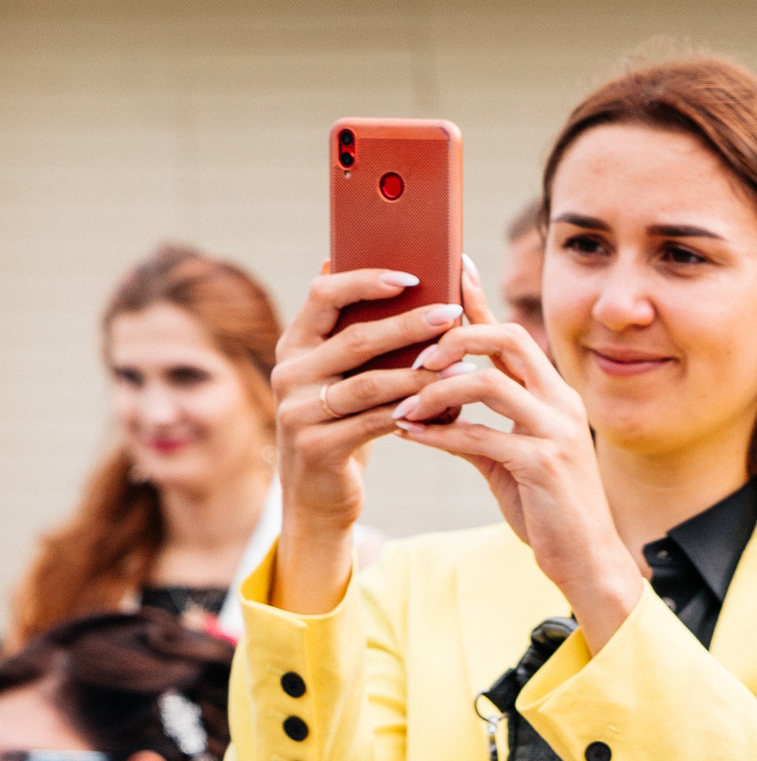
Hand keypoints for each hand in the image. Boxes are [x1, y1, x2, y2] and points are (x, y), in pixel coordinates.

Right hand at [269, 267, 457, 610]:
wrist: (317, 496)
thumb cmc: (340, 424)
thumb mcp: (339, 377)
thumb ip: (349, 332)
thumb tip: (353, 264)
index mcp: (295, 345)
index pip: (323, 296)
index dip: (365, 280)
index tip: (413, 276)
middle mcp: (288, 372)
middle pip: (356, 338)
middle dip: (410, 325)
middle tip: (454, 315)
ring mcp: (297, 411)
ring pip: (373, 384)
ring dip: (423, 375)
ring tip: (465, 369)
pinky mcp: (317, 447)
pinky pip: (377, 424)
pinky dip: (416, 415)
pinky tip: (450, 410)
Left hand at [389, 257, 645, 642]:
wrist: (587, 561)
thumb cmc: (547, 510)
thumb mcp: (509, 460)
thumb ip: (477, 426)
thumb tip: (427, 406)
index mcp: (556, 397)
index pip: (512, 335)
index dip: (479, 300)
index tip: (450, 267)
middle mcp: (562, 405)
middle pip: (507, 340)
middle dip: (453, 339)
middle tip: (413, 358)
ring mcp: (556, 433)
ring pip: (488, 384)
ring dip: (436, 390)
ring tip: (404, 404)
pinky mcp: (543, 466)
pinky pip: (481, 436)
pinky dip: (440, 433)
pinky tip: (412, 434)